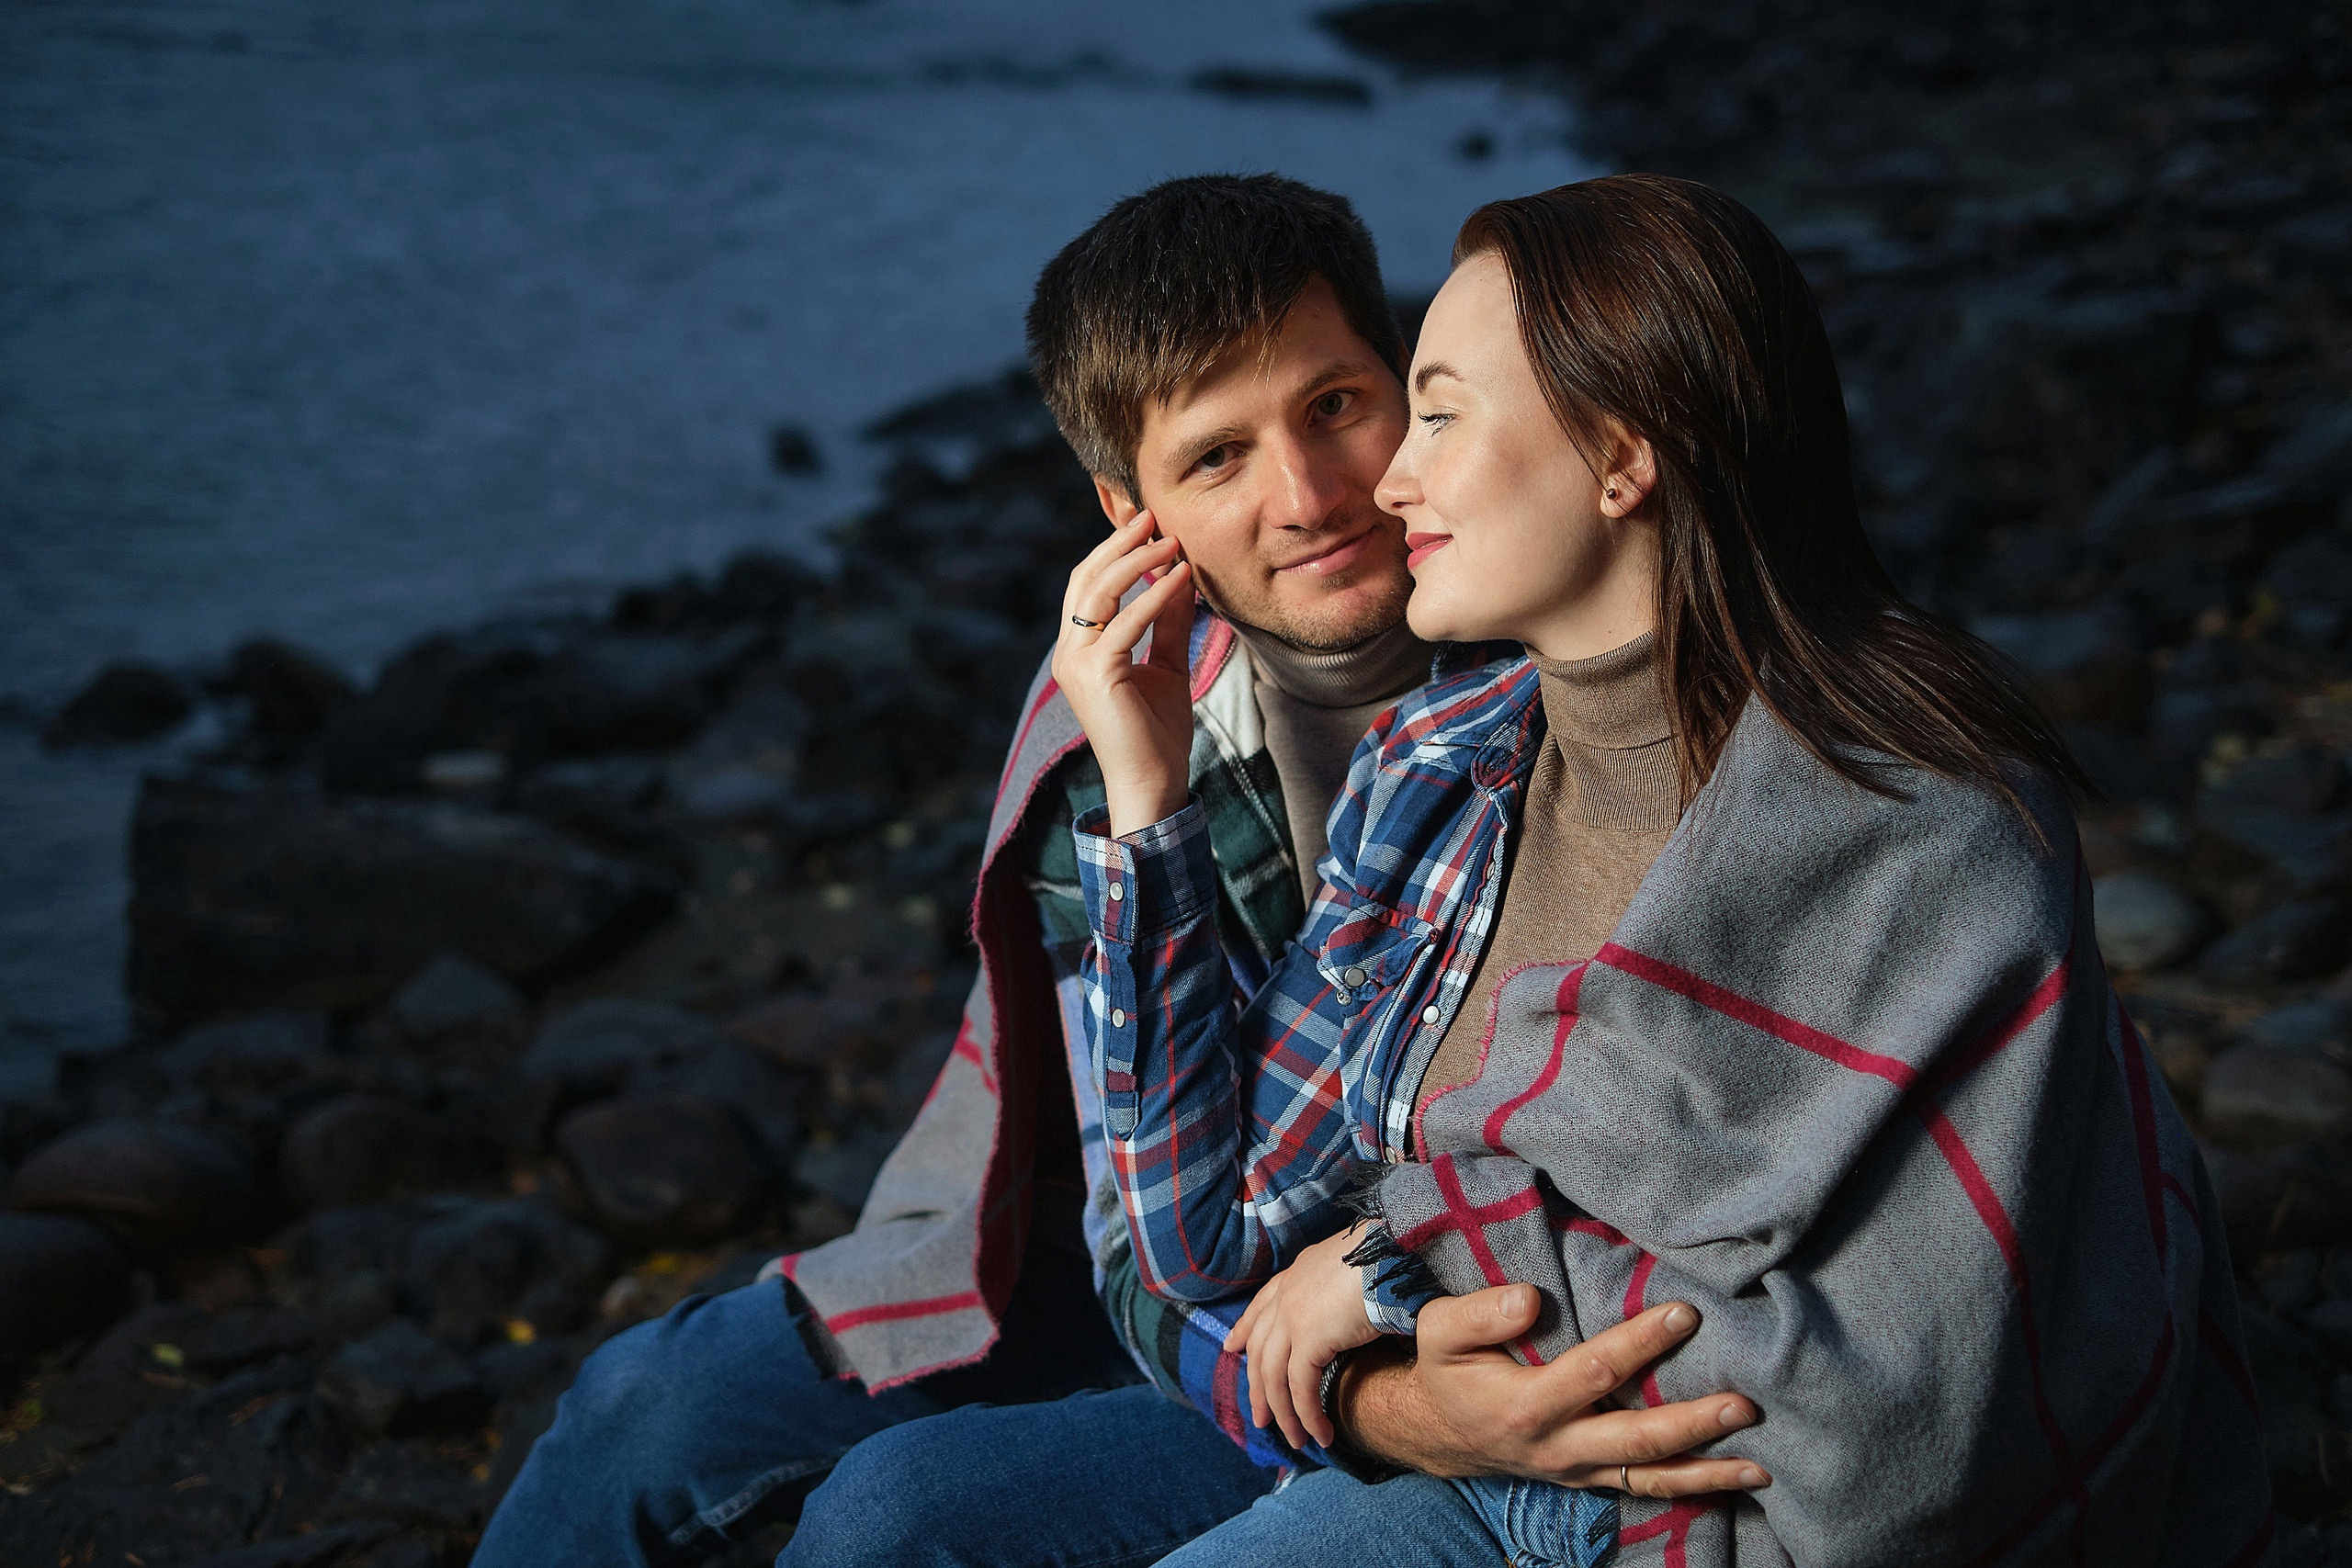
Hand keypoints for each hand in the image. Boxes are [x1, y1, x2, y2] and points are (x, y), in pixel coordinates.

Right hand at [1050, 513, 1196, 837]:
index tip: (1149, 525)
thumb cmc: (1158, 732)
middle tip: (1154, 516)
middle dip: (1120, 543)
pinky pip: (1125, 621)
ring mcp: (1076, 663)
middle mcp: (1069, 653)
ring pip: (1099, 592)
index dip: (1114, 551)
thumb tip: (1180, 578)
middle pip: (1086, 579)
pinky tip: (1180, 576)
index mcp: (1079, 651)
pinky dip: (1154, 594)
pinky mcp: (1096, 674)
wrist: (1153, 781)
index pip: (1088, 586)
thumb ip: (1167, 623)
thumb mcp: (1167, 665)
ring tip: (1170, 540)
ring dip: (1137, 560)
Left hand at [1223, 1226, 1382, 1449]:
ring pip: (1274, 1376)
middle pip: (1259, 1349)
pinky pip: (1300, 1388)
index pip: (1261, 1305)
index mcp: (1297, 1275)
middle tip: (1259, 1417)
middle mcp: (1287, 1295)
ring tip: (1295, 1440)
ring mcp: (1293, 1317)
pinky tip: (1321, 1434)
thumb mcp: (1354, 1270)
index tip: (1231, 1347)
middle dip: (1257, 1387)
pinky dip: (1307, 1415)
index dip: (1244, 1329)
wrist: (1393, 1251)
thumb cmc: (1387, 1259)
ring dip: (1283, 1414)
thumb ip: (1341, 1290)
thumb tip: (1352, 1312)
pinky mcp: (1308, 1340)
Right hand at [1338, 1286, 1769, 1497]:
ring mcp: (1578, 1470)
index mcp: (1526, 1405)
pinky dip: (1692, 1486)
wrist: (1438, 1429)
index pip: (1595, 1372)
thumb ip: (1480, 1314)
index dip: (1641, 1342)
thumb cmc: (1445, 1369)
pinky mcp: (1590, 1477)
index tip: (1685, 1313)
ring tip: (1760, 1464)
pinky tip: (1735, 1479)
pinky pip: (1645, 1487)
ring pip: (1650, 1476)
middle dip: (1695, 1424)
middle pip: (1637, 1440)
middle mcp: (1559, 1446)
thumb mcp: (1440, 1331)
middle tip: (1745, 1404)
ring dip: (1708, 1471)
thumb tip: (1531, 1299)